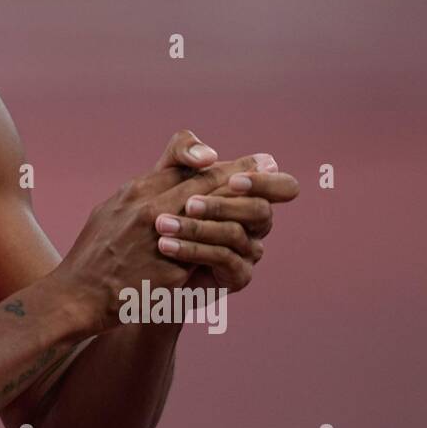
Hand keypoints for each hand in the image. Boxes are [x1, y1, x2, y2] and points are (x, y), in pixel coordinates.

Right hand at [56, 130, 281, 331]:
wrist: (76, 296)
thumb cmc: (93, 253)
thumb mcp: (112, 208)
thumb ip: (144, 191)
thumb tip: (175, 174)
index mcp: (135, 191)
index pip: (186, 166)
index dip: (223, 162)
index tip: (250, 160)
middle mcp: (148, 210)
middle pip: (205, 185)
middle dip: (242, 175)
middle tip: (272, 168)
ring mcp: (158, 241)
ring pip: (212, 219)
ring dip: (242, 210)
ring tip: (267, 207)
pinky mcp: (168, 273)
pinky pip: (206, 259)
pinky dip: (226, 251)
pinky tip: (246, 248)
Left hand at [150, 139, 299, 293]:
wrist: (144, 256)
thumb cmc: (159, 208)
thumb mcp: (165, 174)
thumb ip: (184, 152)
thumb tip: (209, 155)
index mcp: (249, 194)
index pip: (282, 186)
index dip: (266, 183)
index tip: (234, 180)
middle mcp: (256, 222)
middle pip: (259, 210)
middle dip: (223, 205)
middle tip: (188, 204)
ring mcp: (249, 250)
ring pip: (235, 234)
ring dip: (196, 227)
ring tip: (162, 225)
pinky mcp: (237, 275)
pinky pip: (223, 259)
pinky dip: (193, 250)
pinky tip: (167, 245)